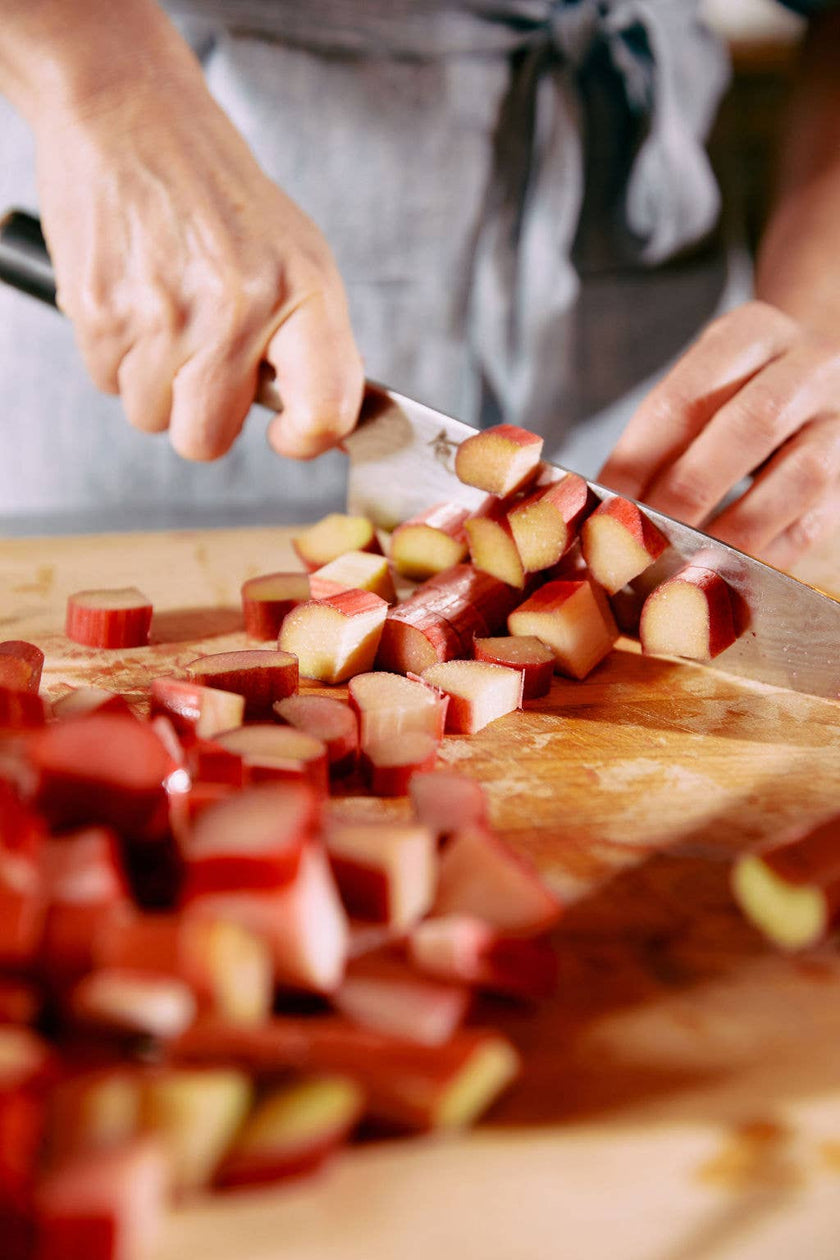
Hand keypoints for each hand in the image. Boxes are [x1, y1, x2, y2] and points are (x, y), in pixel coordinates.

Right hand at [32, 65, 362, 460]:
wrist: (132, 115)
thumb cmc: (219, 195)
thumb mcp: (297, 256)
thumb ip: (314, 342)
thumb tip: (325, 423)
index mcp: (303, 292)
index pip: (324, 412)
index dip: (304, 440)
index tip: (288, 434)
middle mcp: (237, 306)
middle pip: (207, 441)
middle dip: (202, 417)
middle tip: (204, 363)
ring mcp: (164, 313)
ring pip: (150, 416)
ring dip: (154, 382)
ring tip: (164, 313)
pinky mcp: (100, 309)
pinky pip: (107, 382)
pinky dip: (116, 354)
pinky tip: (132, 298)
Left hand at [598, 301, 839, 569]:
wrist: (816, 384)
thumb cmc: (737, 393)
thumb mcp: (699, 386)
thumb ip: (657, 435)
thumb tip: (606, 509)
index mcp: (752, 333)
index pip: (684, 397)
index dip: (638, 459)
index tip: (606, 505)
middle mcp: (810, 365)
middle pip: (748, 426)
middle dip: (687, 492)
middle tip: (646, 538)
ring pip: (800, 475)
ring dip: (735, 528)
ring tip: (687, 560)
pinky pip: (817, 520)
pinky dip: (768, 552)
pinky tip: (728, 570)